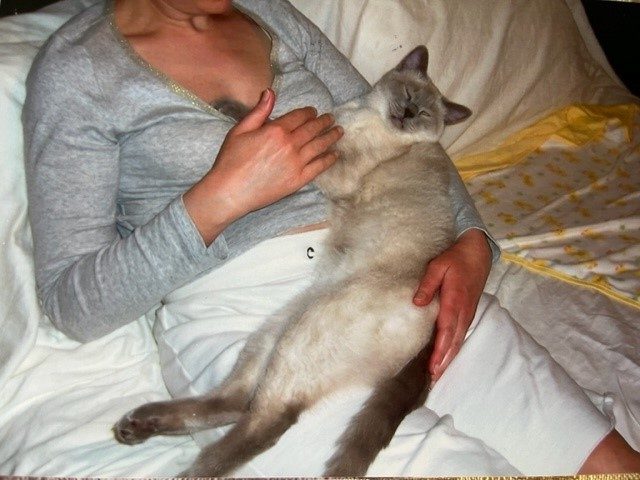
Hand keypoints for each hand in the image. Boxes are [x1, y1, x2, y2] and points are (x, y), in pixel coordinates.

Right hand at [184, 89, 342, 244]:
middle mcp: (290, 145)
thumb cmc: (231, 160)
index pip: (299, 116)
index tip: (314, 112)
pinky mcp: (298, 180)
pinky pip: (319, 167)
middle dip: (324, 122)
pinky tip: (335, 154)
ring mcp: (296, 163)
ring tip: (339, 132)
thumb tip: (271, 92)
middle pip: (313, 129)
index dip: (309, 112)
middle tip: (331, 119)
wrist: (231, 191)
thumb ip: (259, 111)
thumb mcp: (240, 130)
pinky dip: (329, 159)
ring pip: (320, 146)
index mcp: (275, 130)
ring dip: (331, 137)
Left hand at [413, 229, 491, 383]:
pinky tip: (446, 358)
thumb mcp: (438, 265)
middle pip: (453, 341)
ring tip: (438, 375)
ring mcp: (468, 313)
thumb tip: (417, 303)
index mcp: (455, 301)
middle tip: (433, 380)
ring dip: (449, 358)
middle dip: (444, 362)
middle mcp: (463, 311)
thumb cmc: (456, 258)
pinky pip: (460, 335)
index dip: (440, 350)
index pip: (447, 330)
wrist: (478, 253)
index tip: (433, 366)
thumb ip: (427, 284)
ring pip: (458, 341)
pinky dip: (453, 349)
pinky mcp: (468, 313)